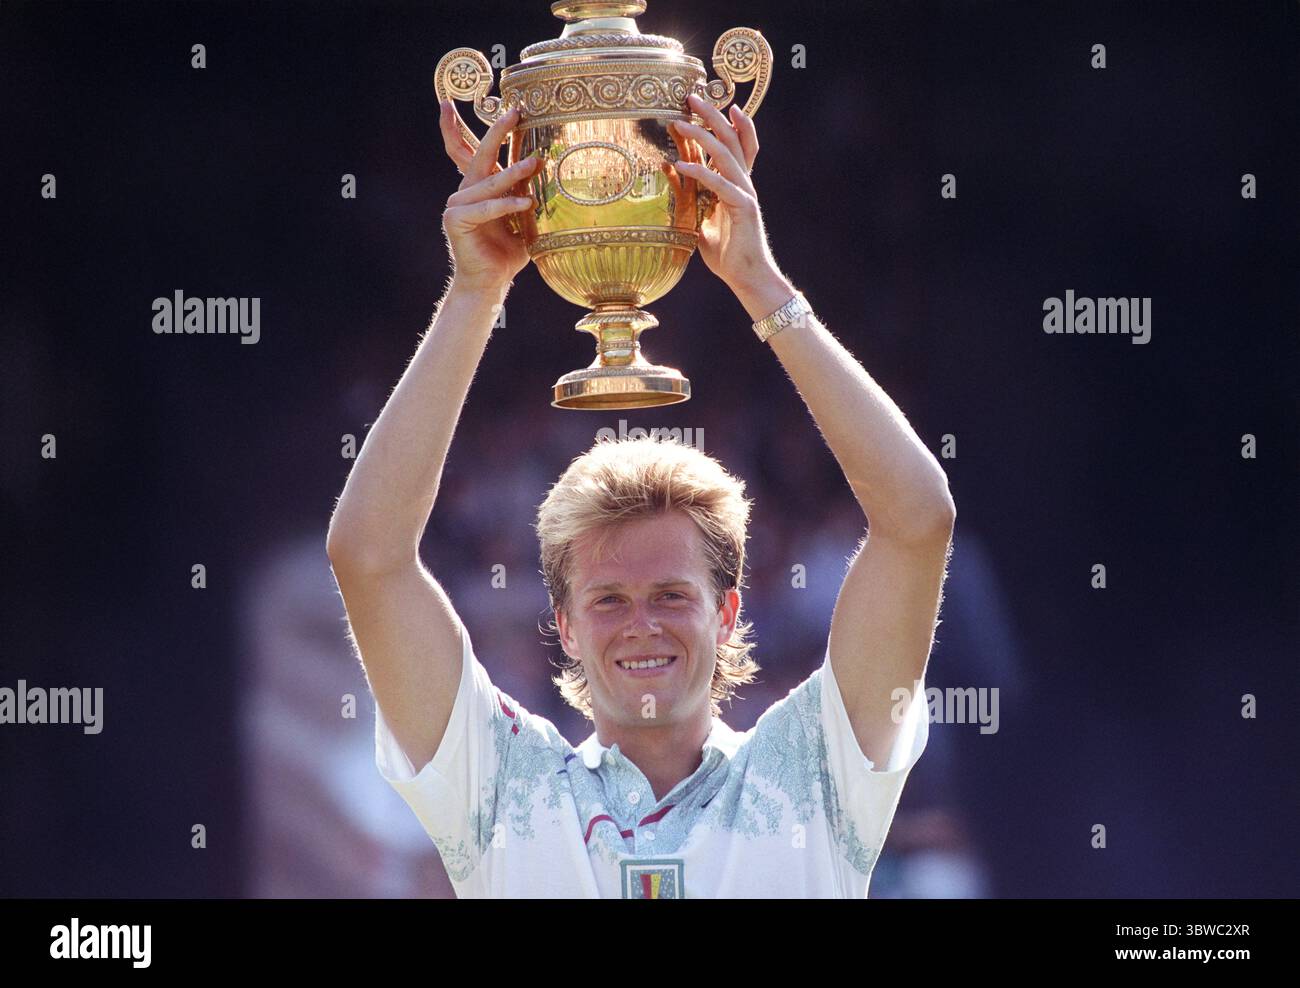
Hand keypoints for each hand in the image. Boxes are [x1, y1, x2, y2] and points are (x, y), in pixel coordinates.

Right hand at [438, 100, 540, 291]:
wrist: (490, 282)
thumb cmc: (508, 252)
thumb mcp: (523, 217)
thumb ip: (528, 194)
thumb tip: (550, 169)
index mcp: (480, 188)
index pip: (475, 151)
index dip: (473, 127)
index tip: (486, 103)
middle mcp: (465, 191)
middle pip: (480, 155)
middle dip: (498, 132)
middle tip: (514, 112)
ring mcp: (457, 205)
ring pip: (488, 182)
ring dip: (514, 173)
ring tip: (536, 162)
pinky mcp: (455, 220)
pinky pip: (485, 208)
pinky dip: (507, 205)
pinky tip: (527, 203)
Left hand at [668, 92, 781, 296]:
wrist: (747, 277)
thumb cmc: (726, 252)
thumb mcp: (700, 219)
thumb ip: (690, 195)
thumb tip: (671, 174)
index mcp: (737, 184)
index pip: (737, 144)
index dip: (728, 121)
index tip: (710, 102)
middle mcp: (744, 183)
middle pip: (731, 139)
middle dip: (712, 115)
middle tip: (691, 96)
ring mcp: (745, 193)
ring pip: (725, 155)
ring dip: (701, 135)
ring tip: (680, 122)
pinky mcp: (742, 207)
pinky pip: (719, 184)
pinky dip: (699, 172)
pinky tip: (680, 164)